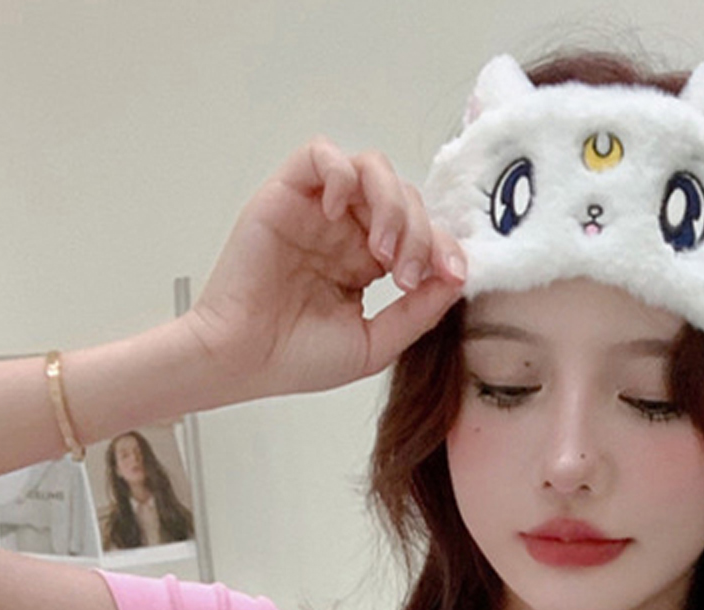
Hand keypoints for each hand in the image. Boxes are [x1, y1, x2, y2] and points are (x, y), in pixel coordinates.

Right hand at [182, 140, 466, 403]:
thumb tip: (459, 277)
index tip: (453, 276)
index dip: (444, 246)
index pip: (422, 233)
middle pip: (405, 197)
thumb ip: (419, 312)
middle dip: (420, 233)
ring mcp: (318, 211)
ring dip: (390, 204)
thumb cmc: (300, 358)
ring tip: (382, 249)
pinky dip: (340, 175)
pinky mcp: (286, 194)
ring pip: (372, 169)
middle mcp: (347, 230)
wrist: (244, 360)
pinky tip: (338, 216)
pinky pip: (321, 154)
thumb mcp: (376, 342)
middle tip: (407, 276)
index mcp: (369, 262)